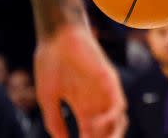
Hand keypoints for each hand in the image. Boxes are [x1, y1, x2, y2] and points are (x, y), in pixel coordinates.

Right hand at [34, 23, 126, 137]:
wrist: (57, 37)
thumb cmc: (51, 64)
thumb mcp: (49, 98)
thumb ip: (55, 121)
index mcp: (83, 105)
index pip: (92, 132)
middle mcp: (97, 100)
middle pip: (108, 129)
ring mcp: (105, 90)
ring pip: (118, 119)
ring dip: (112, 134)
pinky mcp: (110, 79)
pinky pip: (118, 102)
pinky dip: (111, 116)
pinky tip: (97, 122)